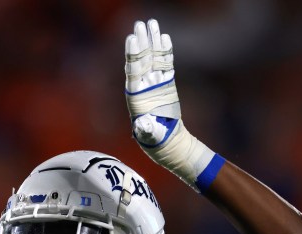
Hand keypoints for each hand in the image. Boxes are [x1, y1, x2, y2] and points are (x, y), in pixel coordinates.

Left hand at [124, 19, 222, 191]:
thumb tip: (142, 124)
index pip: (133, 70)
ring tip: (152, 22)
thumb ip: (146, 128)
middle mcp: (143, 86)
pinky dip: (165, 51)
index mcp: (135, 96)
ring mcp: (155, 83)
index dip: (133, 55)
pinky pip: (165, 64)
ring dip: (153, 41)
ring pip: (153, 58)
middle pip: (141, 59)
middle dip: (141, 41)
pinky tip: (164, 37)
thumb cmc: (156, 141)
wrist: (168, 142)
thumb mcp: (150, 135)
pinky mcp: (166, 84)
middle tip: (141, 23)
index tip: (132, 39)